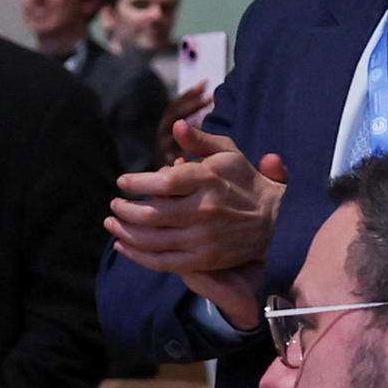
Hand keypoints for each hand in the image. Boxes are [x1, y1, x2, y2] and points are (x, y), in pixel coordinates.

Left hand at [106, 114, 281, 320]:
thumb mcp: (228, 153)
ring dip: (125, 232)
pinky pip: (163, 262)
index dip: (138, 184)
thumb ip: (200, 141)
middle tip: (114, 204)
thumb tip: (176, 125)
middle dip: (126, 210)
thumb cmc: (244, 181)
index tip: (122, 182)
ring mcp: (204, 238)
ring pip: (153, 240)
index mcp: (208, 180)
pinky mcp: (204, 259)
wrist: (275, 220)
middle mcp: (205, 210)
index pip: (164, 183)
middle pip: (153, 214)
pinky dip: (138, 256)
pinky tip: (123, 245)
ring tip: (112, 223)